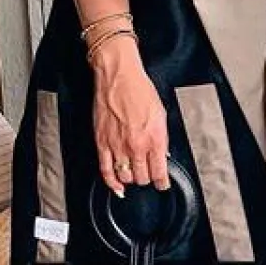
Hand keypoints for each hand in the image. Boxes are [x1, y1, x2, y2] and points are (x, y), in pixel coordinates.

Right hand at [89, 35, 170, 195]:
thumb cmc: (140, 90)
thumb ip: (162, 138)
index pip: (160, 172)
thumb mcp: (161, 115)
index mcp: (154, 138)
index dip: (162, 182)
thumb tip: (163, 154)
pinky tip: (117, 187)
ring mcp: (118, 146)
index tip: (163, 184)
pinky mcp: (102, 143)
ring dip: (131, 179)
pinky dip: (112, 182)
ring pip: (126, 177)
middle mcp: (137, 145)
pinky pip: (106, 170)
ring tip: (134, 175)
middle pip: (143, 177)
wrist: (119, 77)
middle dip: (147, 179)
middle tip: (149, 176)